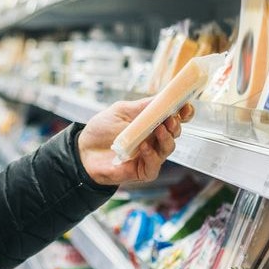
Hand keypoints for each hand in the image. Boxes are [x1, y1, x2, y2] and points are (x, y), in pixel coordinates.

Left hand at [77, 99, 194, 186]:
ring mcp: (150, 155)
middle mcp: (155, 139)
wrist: (83, 150)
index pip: (174, 117)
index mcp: (152, 122)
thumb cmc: (102, 129)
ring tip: (158, 129)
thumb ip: (142, 107)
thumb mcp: (120, 111)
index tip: (185, 106)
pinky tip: (144, 147)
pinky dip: (152, 155)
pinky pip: (155, 165)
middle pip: (175, 132)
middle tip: (170, 118)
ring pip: (168, 148)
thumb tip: (162, 98)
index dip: (183, 112)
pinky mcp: (143, 170)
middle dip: (175, 124)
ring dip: (166, 138)